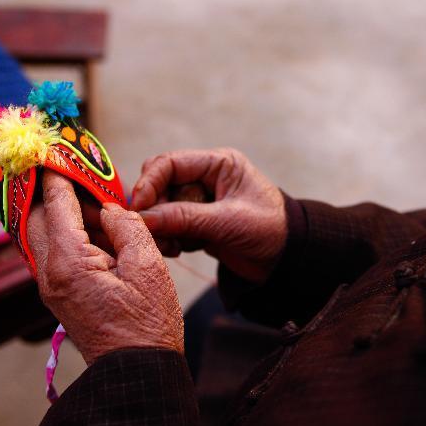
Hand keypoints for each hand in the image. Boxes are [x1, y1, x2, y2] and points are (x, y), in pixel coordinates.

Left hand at [27, 171, 182, 364]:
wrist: (136, 372)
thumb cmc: (148, 323)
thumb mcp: (147, 266)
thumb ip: (126, 226)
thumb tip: (109, 209)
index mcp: (68, 262)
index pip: (55, 204)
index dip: (58, 174)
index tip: (56, 150)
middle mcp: (48, 273)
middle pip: (35, 217)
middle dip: (48, 190)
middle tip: (68, 169)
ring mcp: (50, 287)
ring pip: (40, 235)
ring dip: (57, 212)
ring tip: (86, 196)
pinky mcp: (59, 295)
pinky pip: (51, 253)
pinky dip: (64, 232)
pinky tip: (91, 227)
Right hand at [130, 148, 286, 284]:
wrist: (288, 262)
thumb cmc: (270, 231)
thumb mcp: (227, 222)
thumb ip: (185, 218)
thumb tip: (142, 218)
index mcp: (218, 164)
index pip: (169, 163)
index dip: (149, 183)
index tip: (137, 208)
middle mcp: (206, 178)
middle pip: (160, 185)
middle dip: (155, 210)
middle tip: (153, 233)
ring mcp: (200, 202)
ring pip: (161, 209)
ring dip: (161, 229)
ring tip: (173, 248)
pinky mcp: (197, 223)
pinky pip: (169, 227)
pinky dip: (169, 239)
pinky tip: (180, 251)